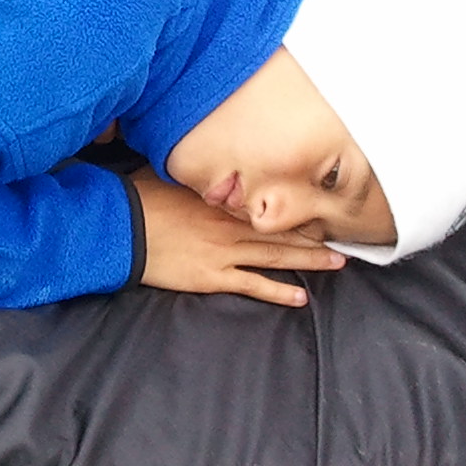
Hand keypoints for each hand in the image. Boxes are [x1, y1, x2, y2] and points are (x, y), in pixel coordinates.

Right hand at [129, 173, 342, 307]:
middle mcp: (231, 225)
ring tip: (336, 263)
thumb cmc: (140, 200)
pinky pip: (253, 285)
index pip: (267, 206)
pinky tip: (300, 297)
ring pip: (276, 256)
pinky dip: (278, 292)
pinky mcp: (213, 276)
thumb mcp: (169, 179)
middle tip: (343, 238)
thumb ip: (193, 177)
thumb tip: (204, 168)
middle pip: (280, 231)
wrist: (122, 227)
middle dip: (314, 235)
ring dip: (308, 260)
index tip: (318, 210)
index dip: (294, 209)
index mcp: (221, 201)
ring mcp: (224, 252)